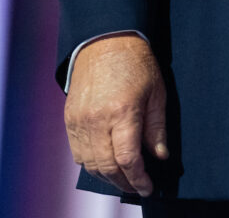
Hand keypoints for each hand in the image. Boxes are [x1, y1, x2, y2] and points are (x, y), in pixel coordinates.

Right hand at [64, 34, 168, 195]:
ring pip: (89, 163)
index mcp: (122, 113)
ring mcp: (79, 120)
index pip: (128, 159)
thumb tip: (160, 156)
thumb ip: (157, 128)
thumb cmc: (137, 63)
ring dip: (106, 176)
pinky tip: (104, 162)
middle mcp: (97, 120)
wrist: (105, 40)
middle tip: (136, 186)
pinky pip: (77, 152)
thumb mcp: (157, 92)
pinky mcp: (69, 119)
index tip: (148, 187)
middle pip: (107, 166)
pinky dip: (90, 163)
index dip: (138, 178)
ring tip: (122, 177)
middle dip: (123, 182)